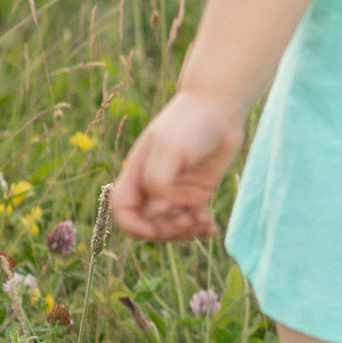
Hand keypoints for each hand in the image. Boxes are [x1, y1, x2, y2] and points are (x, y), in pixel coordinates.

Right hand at [109, 90, 242, 242]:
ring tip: (203, 221)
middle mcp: (152, 187)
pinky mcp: (195, 193)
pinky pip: (192, 222)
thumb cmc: (188, 123)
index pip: (123, 212)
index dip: (134, 227)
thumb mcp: (169, 148)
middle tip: (188, 220)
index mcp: (137, 175)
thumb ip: (158, 181)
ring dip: (184, 233)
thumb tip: (157, 212)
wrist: (218, 109)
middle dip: (165, 232)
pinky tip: (211, 228)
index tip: (155, 228)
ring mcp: (174, 192)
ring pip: (170, 228)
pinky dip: (199, 229)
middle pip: (148, 225)